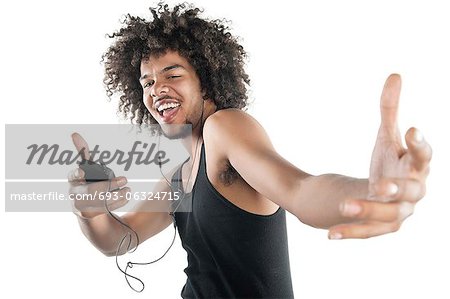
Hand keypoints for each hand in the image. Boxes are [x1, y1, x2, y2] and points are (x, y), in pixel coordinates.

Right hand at [68, 132, 128, 218]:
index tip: (83, 171)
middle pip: (91, 191)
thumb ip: (82, 152)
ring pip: (101, 202)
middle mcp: (74, 193)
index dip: (77, 173)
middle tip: (125, 179)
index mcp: (73, 179)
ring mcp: (81, 205)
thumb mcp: (85, 167)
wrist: (85, 206)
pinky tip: (126, 196)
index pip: (73, 175)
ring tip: (128, 189)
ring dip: (118, 195)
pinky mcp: (90, 214)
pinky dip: (118, 202)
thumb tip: (74, 133)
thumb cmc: (86, 181)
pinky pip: (106, 209)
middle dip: (109, 185)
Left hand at [328, 74, 431, 238]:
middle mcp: (413, 192)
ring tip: (343, 204)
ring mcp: (398, 213)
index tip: (411, 130)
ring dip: (367, 210)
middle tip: (380, 185)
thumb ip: (389, 109)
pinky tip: (329, 234)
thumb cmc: (389, 163)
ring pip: (388, 215)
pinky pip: (367, 232)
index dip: (420, 146)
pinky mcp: (381, 228)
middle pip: (411, 191)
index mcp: (416, 167)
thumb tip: (395, 75)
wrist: (381, 194)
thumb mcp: (385, 136)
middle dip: (397, 188)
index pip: (424, 157)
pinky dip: (349, 232)